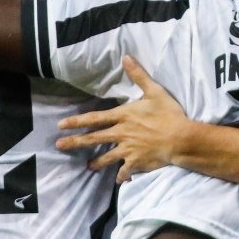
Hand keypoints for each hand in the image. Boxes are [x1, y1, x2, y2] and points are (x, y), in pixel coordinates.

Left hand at [55, 55, 188, 181]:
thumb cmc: (168, 114)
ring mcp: (127, 150)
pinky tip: (119, 180)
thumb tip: (126, 57)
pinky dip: (122, 176)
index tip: (61, 125)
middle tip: (59, 146)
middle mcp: (121, 133)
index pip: (95, 118)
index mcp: (123, 116)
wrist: (179, 138)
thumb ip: (139, 75)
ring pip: (106, 157)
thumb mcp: (154, 91)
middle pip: (94, 138)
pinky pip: (125, 171)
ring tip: (88, 166)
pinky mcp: (136, 162)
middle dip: (75, 142)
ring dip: (96, 162)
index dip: (77, 121)